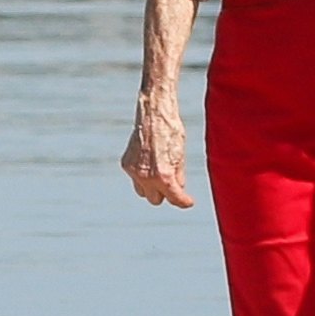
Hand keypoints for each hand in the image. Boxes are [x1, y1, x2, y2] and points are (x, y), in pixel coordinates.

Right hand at [120, 92, 190, 207]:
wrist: (154, 113)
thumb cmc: (171, 132)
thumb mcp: (181, 155)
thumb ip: (179, 176)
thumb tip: (177, 189)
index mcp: (164, 176)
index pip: (174, 199)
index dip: (184, 201)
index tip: (188, 202)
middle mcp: (147, 177)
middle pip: (155, 200)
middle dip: (164, 193)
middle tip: (172, 183)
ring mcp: (134, 172)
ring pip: (143, 191)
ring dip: (151, 186)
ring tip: (159, 169)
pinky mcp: (126, 164)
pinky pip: (135, 178)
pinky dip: (142, 173)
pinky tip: (149, 159)